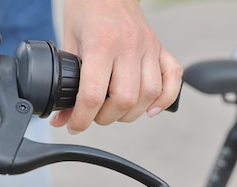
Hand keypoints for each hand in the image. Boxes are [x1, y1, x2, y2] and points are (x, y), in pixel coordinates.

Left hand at [50, 0, 182, 134]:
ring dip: (131, 113)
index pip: (94, 94)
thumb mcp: (68, 41)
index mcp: (101, 43)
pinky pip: (174, 78)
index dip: (82, 118)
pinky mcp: (161, 48)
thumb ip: (66, 79)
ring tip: (115, 111)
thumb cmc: (86, 9)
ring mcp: (149, 47)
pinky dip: (165, 99)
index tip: (75, 126)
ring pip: (149, 94)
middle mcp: (129, 46)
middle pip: (124, 99)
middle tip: (94, 115)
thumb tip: (62, 116)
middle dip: (106, 118)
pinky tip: (151, 108)